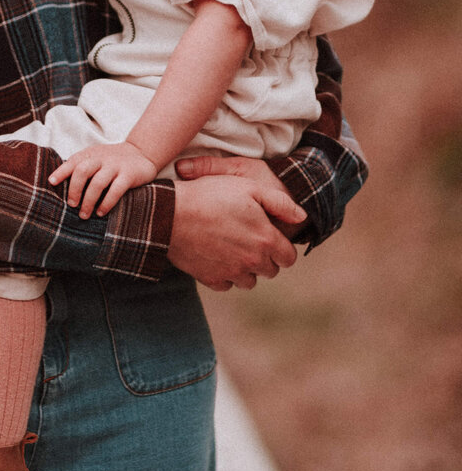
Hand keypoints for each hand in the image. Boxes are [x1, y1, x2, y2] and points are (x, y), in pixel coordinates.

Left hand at [49, 141, 157, 217]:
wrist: (142, 153)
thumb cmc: (112, 161)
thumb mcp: (96, 158)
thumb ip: (81, 167)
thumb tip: (58, 186)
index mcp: (91, 154)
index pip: (73, 161)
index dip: (61, 171)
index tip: (52, 182)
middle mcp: (101, 158)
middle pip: (82, 171)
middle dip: (74, 189)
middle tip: (72, 205)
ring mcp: (115, 166)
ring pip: (98, 183)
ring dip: (89, 201)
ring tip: (84, 214)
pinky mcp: (129, 175)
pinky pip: (116, 190)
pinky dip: (106, 203)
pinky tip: (101, 212)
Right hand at [167, 171, 305, 290]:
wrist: (169, 214)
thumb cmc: (209, 195)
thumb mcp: (248, 186)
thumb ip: (280, 203)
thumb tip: (302, 217)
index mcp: (266, 240)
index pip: (289, 257)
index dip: (281, 246)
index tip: (269, 236)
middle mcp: (253, 262)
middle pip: (270, 271)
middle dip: (264, 257)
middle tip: (248, 238)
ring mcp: (232, 273)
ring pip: (250, 281)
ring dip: (246, 268)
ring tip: (231, 247)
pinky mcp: (212, 280)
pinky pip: (227, 284)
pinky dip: (224, 273)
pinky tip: (215, 255)